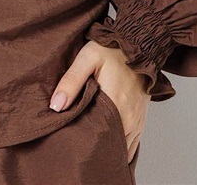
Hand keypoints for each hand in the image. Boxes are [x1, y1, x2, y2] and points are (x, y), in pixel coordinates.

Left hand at [49, 41, 149, 161]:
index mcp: (114, 105)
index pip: (98, 139)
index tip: (71, 148)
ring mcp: (136, 121)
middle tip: (77, 152)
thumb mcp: (87, 58)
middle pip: (109, 146)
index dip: (84, 146)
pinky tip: (105, 147)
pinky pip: (131, 143)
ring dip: (107, 150)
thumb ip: (71, 81)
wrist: (138, 44)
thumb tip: (55, 106)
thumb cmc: (111, 50)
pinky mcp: (140, 119)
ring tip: (89, 151)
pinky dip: (119, 147)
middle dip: (94, 151)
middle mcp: (128, 118)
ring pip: (121, 147)